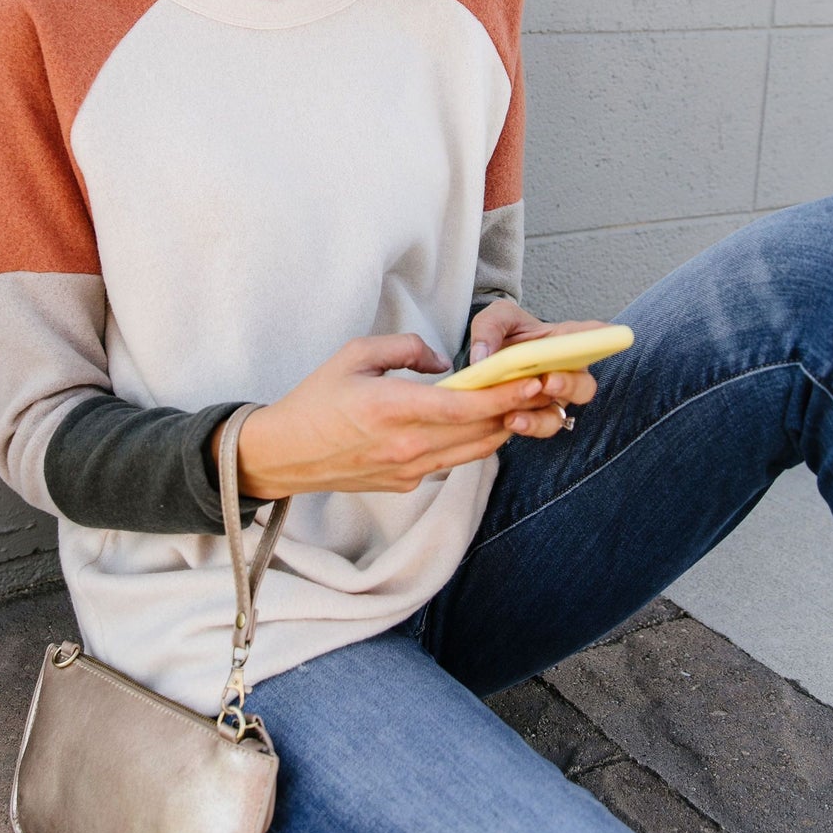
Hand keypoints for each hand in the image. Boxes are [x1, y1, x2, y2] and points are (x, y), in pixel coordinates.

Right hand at [219, 331, 592, 500]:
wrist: (284, 455)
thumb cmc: (315, 400)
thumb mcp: (354, 355)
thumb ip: (404, 349)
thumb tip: (442, 363)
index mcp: (393, 409)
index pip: (466, 407)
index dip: (507, 395)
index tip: (535, 380)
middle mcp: (407, 446)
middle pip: (481, 432)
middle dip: (518, 410)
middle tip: (547, 387)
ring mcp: (408, 470)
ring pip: (474, 452)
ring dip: (502, 429)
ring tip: (527, 405)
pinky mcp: (405, 484)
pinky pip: (452, 462)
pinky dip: (474, 443)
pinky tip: (485, 424)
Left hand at [466, 299, 605, 439]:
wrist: (483, 360)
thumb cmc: (499, 334)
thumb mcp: (493, 319)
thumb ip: (489, 328)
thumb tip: (483, 357)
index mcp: (562, 339)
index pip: (590, 335)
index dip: (604, 336)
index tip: (608, 335)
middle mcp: (565, 370)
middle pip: (584, 383)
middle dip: (569, 384)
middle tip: (548, 381)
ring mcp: (552, 397)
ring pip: (562, 412)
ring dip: (543, 416)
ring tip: (516, 414)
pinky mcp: (535, 415)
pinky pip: (541, 426)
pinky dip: (527, 426)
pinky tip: (509, 420)